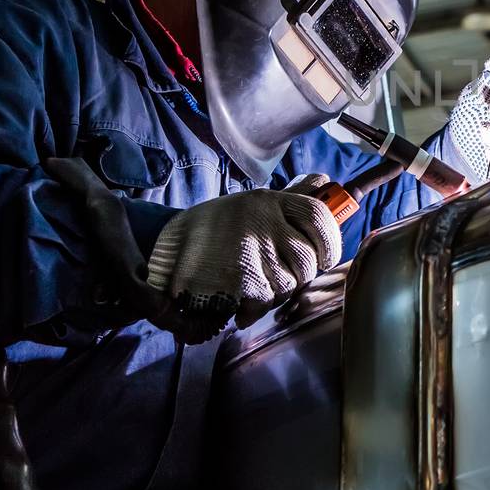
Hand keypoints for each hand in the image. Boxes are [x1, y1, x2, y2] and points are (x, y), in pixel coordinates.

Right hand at [145, 175, 342, 339]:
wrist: (159, 248)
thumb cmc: (212, 229)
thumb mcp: (249, 204)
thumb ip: (289, 197)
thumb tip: (323, 180)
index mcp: (267, 200)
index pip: (318, 216)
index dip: (329, 242)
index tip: (323, 257)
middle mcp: (262, 221)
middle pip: (307, 259)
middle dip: (299, 276)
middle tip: (278, 277)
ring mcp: (251, 249)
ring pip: (288, 284)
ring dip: (275, 293)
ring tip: (253, 287)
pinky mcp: (239, 278)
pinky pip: (265, 301)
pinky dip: (255, 309)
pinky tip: (239, 304)